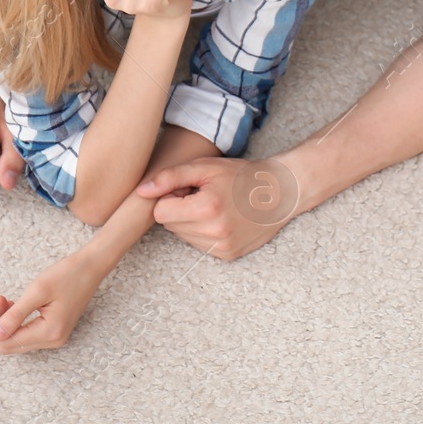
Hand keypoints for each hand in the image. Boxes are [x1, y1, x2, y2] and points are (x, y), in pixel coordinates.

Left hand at [0, 250, 105, 353]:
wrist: (91, 267)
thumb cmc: (67, 274)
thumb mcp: (37, 291)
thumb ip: (14, 316)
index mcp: (49, 332)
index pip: (6, 341)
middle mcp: (53, 340)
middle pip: (9, 344)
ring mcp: (55, 337)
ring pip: (16, 340)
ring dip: (3, 322)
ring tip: (1, 300)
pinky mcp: (54, 330)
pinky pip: (26, 333)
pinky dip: (14, 321)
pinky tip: (12, 305)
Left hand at [136, 157, 295, 260]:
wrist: (282, 191)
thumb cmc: (243, 175)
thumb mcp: (206, 167)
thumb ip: (170, 177)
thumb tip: (141, 192)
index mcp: (206, 209)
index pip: (160, 212)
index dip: (172, 196)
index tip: (190, 188)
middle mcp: (214, 233)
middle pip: (171, 225)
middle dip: (181, 209)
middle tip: (205, 195)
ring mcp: (222, 248)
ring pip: (184, 236)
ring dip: (192, 222)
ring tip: (216, 206)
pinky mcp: (228, 256)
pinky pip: (200, 246)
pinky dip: (205, 232)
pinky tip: (223, 219)